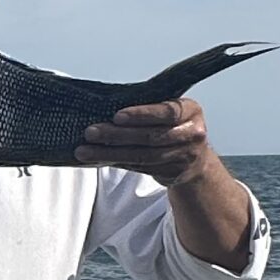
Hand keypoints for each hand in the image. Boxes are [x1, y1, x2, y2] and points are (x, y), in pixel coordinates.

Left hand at [77, 97, 216, 186]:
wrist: (195, 159)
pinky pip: (139, 168)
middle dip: (117, 135)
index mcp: (191, 110)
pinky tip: (97, 159)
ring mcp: (185, 156)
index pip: (166, 112)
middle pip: (150, 136)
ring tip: (84, 150)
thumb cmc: (171, 126)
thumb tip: (102, 105)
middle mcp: (192, 134)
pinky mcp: (173, 173)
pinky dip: (116, 162)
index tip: (116, 116)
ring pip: (142, 156)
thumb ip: (147, 108)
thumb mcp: (168, 112)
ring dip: (110, 153)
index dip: (141, 115)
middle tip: (90, 132)